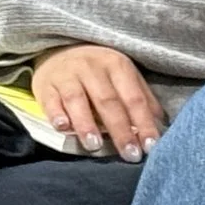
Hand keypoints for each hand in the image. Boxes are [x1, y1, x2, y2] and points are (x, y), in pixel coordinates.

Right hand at [31, 43, 164, 161]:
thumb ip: (141, 98)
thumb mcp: (123, 76)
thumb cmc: (98, 70)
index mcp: (116, 65)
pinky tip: (63, 127)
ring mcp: (66, 75)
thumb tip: (159, 125)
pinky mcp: (44, 84)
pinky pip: (50, 101)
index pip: (133, 98)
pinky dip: (56, 114)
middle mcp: (91, 67)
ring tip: (94, 145)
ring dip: (86, 124)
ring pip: (76, 100)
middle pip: (107, 101)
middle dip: (120, 130)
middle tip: (129, 154)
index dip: (143, 123)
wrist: (58, 50)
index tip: (150, 147)